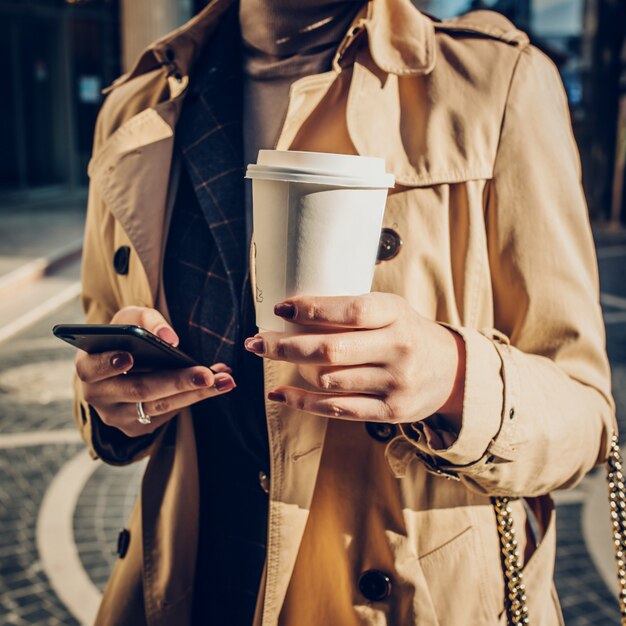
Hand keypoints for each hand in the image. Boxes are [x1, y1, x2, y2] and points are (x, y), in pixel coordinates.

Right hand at [75, 306, 235, 436]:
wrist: (121, 364)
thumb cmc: (125, 337)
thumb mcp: (129, 319)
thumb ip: (146, 320)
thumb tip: (169, 337)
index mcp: (87, 367)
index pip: (92, 369)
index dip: (108, 363)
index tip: (129, 357)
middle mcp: (98, 396)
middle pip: (139, 390)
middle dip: (177, 381)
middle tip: (207, 374)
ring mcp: (117, 416)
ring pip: (160, 406)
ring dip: (196, 393)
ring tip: (225, 380)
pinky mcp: (137, 427)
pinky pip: (168, 414)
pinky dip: (195, 397)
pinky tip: (217, 384)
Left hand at [244, 293, 464, 425]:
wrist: (450, 371)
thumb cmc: (407, 332)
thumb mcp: (391, 310)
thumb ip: (354, 311)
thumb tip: (293, 310)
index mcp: (397, 314)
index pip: (351, 311)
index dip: (312, 309)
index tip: (280, 308)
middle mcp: (399, 348)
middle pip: (331, 349)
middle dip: (285, 345)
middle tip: (256, 341)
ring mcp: (396, 384)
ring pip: (329, 380)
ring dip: (290, 370)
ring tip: (267, 356)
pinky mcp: (391, 412)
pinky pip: (337, 409)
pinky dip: (303, 402)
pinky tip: (281, 394)